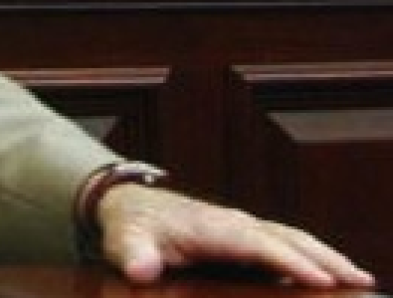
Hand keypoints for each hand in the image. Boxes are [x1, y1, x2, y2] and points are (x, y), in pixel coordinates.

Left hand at [95, 184, 376, 288]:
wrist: (129, 205)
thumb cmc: (131, 226)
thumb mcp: (125, 241)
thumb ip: (134, 255)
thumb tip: (141, 269)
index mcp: (212, 228)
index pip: (258, 244)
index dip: (288, 261)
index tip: (320, 278)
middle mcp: (234, 224)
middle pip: (287, 238)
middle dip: (324, 258)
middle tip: (359, 279)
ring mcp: (243, 229)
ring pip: (292, 239)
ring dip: (326, 256)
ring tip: (358, 278)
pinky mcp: (245, 238)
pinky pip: (284, 245)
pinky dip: (311, 256)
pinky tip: (330, 275)